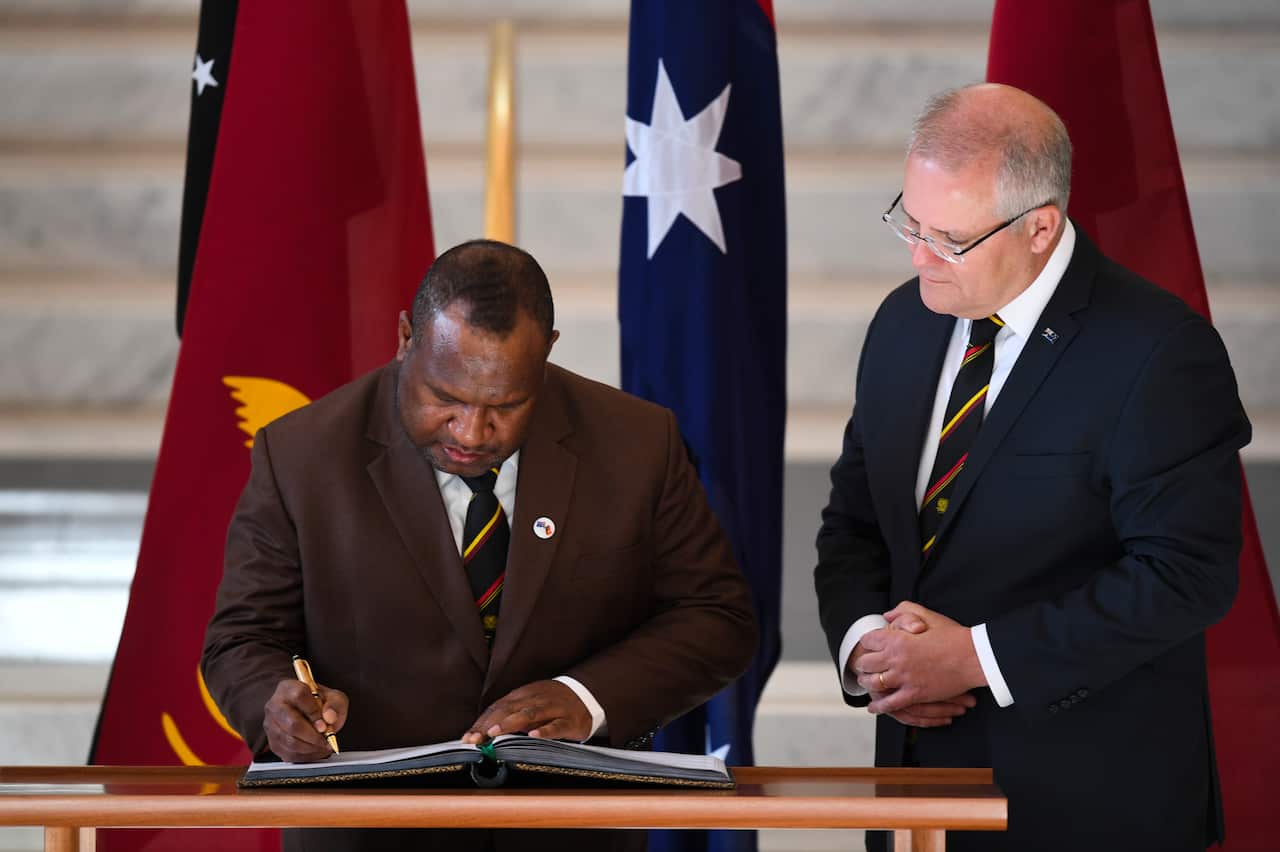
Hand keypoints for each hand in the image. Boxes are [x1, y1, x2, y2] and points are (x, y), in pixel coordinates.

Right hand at [263, 679, 347, 762]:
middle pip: (292, 724)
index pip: (299, 696)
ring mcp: (270, 725)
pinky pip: (288, 754)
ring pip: (289, 742)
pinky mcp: (272, 742)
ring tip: (323, 746)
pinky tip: (315, 751)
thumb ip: (335, 704)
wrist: (304, 710)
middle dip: (314, 736)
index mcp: (288, 688)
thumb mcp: (333, 697)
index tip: (325, 724)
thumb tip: (330, 718)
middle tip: (326, 739)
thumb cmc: (318, 702)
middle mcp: (275, 705)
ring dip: (311, 748)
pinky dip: (305, 756)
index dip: (314, 712)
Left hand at [462, 680, 591, 743]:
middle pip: (510, 710)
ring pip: (530, 714)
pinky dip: (545, 730)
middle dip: (490, 724)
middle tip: (475, 739)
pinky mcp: (569, 720)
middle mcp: (535, 699)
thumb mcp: (529, 705)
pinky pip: (556, 725)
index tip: (468, 738)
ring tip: (495, 733)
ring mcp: (553, 708)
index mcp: (523, 695)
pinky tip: (534, 735)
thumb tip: (483, 733)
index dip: (482, 722)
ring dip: (511, 723)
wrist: (586, 695)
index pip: (498, 708)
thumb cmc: (551, 704)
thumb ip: (509, 716)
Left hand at [856, 601, 985, 716]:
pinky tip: (874, 707)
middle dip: (862, 664)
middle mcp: (896, 659)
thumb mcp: (926, 615)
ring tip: (867, 683)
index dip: (867, 642)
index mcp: (897, 639)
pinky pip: (890, 704)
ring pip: (874, 684)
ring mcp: (904, 678)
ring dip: (868, 683)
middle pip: (865, 663)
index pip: (868, 641)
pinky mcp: (915, 694)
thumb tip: (887, 615)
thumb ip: (903, 611)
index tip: (869, 645)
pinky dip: (880, 707)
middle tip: (863, 666)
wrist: (973, 657)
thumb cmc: (953, 636)